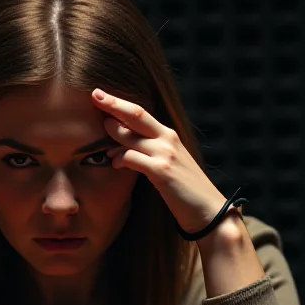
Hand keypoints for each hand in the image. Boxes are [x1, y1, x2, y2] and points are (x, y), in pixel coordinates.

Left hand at [92, 88, 229, 233]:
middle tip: (95, 95)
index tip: (101, 94)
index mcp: (169, 135)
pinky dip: (119, 159)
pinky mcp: (162, 170)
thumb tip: (119, 147)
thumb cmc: (185, 190)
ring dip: (112, 137)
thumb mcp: (167, 164)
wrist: (209, 211)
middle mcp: (168, 139)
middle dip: (113, 104)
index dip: (120, 102)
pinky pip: (131, 158)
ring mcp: (165, 153)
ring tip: (103, 146)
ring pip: (130, 136)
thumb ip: (148, 152)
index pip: (140, 113)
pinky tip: (114, 164)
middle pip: (136, 115)